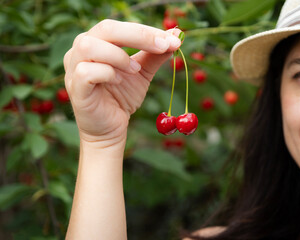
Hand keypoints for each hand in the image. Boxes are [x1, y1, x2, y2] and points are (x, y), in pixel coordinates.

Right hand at [63, 20, 181, 146]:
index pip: (119, 26)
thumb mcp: (143, 73)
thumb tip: (176, 37)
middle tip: (163, 47)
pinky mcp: (75, 88)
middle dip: (138, 36)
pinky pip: (86, 72)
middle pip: (106, 28)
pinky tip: (119, 81)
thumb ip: (155, 55)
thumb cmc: (122, 97)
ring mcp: (74, 69)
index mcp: (97, 41)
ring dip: (118, 56)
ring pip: (89, 46)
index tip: (172, 39)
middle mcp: (80, 50)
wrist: (111, 129)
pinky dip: (107, 73)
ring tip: (135, 70)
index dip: (146, 31)